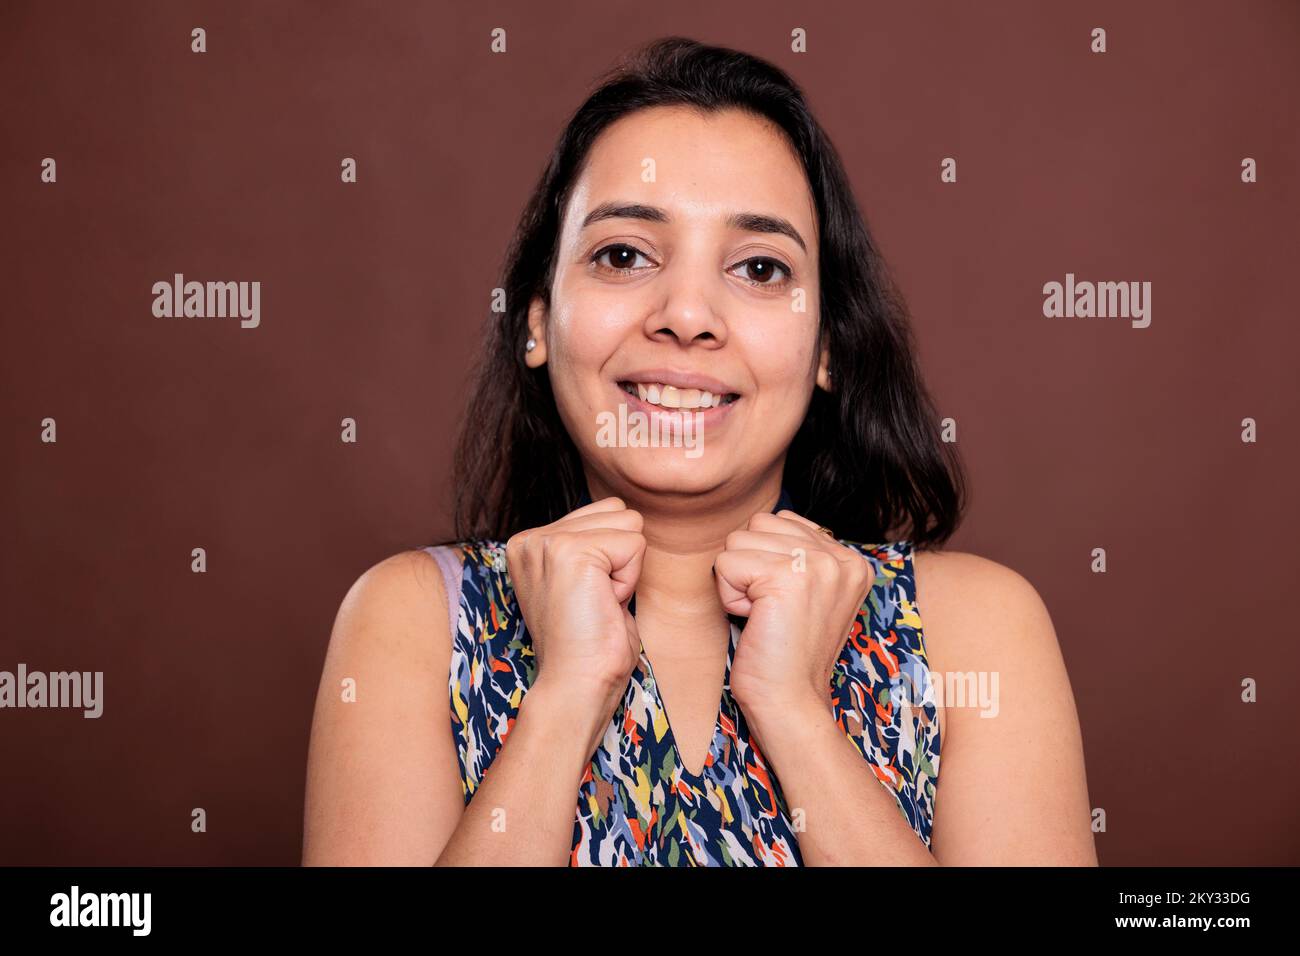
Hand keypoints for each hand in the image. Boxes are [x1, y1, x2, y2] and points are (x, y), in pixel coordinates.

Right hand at [505, 496, 645, 704]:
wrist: (577, 686)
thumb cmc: (591, 646)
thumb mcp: (589, 584)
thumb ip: (596, 547)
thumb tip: (629, 516)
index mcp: (531, 544)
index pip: (604, 512)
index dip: (613, 559)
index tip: (588, 599)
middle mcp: (531, 538)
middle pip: (618, 511)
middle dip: (622, 560)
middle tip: (596, 602)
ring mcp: (545, 541)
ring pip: (629, 523)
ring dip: (626, 568)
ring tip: (598, 603)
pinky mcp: (568, 551)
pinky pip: (634, 544)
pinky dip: (630, 579)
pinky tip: (603, 605)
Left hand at [715, 509, 874, 718]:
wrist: (791, 701)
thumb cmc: (788, 654)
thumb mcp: (808, 595)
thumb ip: (797, 555)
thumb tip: (760, 525)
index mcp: (851, 559)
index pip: (781, 521)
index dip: (765, 563)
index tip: (785, 604)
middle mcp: (841, 556)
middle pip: (758, 525)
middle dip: (749, 568)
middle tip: (771, 612)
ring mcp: (818, 564)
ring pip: (739, 540)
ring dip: (738, 581)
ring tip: (764, 615)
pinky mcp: (787, 577)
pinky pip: (726, 563)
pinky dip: (729, 596)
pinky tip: (755, 620)